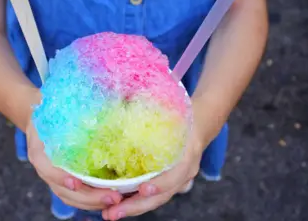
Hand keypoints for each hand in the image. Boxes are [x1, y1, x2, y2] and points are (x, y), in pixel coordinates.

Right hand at [25, 106, 121, 209]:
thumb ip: (74, 109)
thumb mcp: (55, 105)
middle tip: (113, 196)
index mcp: (38, 151)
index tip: (76, 182)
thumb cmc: (50, 108)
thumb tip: (109, 101)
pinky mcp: (63, 181)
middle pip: (64, 190)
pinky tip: (111, 197)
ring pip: (71, 197)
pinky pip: (76, 196)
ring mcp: (53, 177)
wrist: (37, 113)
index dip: (60, 177)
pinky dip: (92, 201)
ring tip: (117, 200)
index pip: (48, 169)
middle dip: (89, 197)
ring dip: (94, 202)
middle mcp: (44, 168)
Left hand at [102, 99, 214, 219]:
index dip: (160, 184)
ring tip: (109, 214)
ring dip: (132, 209)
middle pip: (162, 196)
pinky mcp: (169, 183)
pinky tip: (116, 206)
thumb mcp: (171, 111)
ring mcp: (179, 180)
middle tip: (112, 213)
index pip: (175, 174)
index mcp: (187, 153)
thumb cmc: (181, 115)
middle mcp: (185, 172)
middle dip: (136, 206)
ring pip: (156, 200)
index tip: (142, 189)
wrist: (198, 124)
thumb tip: (124, 98)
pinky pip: (153, 197)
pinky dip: (135, 202)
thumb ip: (151, 110)